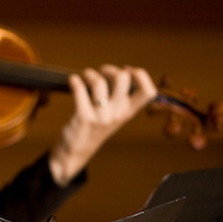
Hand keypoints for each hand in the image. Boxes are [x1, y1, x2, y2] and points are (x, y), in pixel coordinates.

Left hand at [48, 65, 157, 185]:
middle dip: (109, 69)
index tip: (128, 70)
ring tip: (85, 76)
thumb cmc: (95, 128)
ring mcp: (101, 117)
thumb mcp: (115, 116)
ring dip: (89, 74)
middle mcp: (118, 114)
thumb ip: (121, 98)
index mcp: (129, 112)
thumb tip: (122, 71)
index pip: (149, 92)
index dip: (141, 75)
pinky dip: (75, 81)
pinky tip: (73, 81)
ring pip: (99, 83)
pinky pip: (79, 91)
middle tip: (100, 73)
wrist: (77, 152)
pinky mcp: (83, 118)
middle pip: (122, 78)